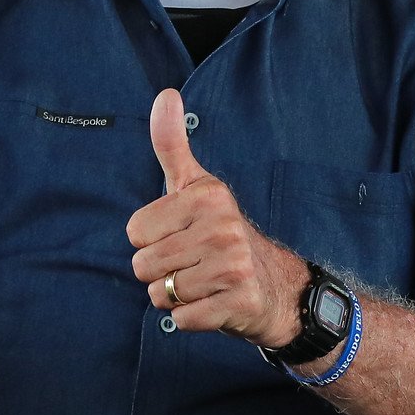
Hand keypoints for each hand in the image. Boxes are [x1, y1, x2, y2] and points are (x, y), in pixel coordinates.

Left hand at [127, 89, 305, 347]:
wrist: (280, 288)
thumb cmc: (224, 235)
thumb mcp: (198, 187)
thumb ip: (173, 144)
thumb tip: (165, 95)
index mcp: (207, 196)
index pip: (134, 231)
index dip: (151, 240)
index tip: (183, 237)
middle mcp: (223, 227)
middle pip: (143, 265)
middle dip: (161, 272)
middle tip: (194, 265)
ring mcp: (233, 266)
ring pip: (160, 294)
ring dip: (176, 296)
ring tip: (204, 284)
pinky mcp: (238, 302)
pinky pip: (182, 319)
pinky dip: (191, 318)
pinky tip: (214, 304)